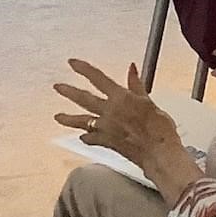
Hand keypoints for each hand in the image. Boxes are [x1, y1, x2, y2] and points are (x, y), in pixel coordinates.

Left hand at [54, 59, 201, 201]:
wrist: (158, 154)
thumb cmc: (158, 128)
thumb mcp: (149, 101)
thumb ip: (136, 85)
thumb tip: (132, 68)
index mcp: (120, 98)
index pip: (97, 78)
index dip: (83, 69)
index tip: (72, 62)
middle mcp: (109, 112)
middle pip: (83, 99)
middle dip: (69, 92)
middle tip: (57, 86)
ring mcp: (105, 129)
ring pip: (82, 121)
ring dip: (68, 118)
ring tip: (57, 116)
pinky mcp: (107, 143)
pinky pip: (91, 138)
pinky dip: (86, 136)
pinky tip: (82, 136)